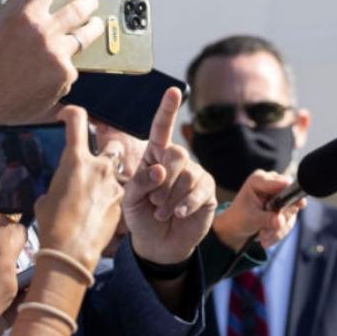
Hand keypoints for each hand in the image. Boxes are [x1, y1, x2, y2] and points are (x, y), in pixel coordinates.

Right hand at [0, 0, 102, 125]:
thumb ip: (11, 10)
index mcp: (24, 16)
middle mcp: (45, 32)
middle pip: (78, 8)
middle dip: (88, 2)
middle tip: (92, 0)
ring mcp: (58, 53)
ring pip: (85, 35)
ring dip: (94, 27)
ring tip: (96, 24)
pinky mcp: (66, 73)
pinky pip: (72, 62)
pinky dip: (65, 63)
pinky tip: (55, 69)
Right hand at [34, 106, 125, 271]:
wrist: (72, 252)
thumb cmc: (53, 225)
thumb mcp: (46, 198)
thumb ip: (57, 184)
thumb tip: (60, 188)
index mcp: (75, 160)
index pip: (77, 120)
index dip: (71, 113)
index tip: (67, 116)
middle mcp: (99, 167)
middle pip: (111, 145)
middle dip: (105, 151)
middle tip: (94, 163)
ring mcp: (114, 184)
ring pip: (117, 171)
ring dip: (108, 178)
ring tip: (94, 195)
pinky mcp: (122, 201)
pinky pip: (117, 192)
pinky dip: (109, 197)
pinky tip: (97, 213)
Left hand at [122, 88, 216, 263]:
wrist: (159, 244)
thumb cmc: (141, 217)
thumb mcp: (129, 199)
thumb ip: (139, 181)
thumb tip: (159, 170)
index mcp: (154, 157)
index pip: (161, 129)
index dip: (167, 110)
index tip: (173, 90)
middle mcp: (177, 162)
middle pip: (176, 153)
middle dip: (164, 178)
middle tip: (154, 200)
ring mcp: (195, 175)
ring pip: (187, 175)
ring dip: (171, 198)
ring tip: (162, 213)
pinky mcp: (207, 191)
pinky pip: (199, 191)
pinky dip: (186, 204)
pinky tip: (177, 214)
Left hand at [210, 170, 304, 250]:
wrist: (236, 228)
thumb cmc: (238, 218)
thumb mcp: (251, 219)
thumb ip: (268, 219)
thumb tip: (281, 221)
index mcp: (260, 180)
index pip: (282, 183)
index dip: (289, 195)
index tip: (292, 207)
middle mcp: (272, 184)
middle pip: (291, 198)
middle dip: (281, 218)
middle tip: (265, 233)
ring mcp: (280, 195)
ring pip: (292, 212)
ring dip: (280, 228)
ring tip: (263, 237)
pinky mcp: (284, 207)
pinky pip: (290, 219)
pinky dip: (280, 230)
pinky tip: (267, 236)